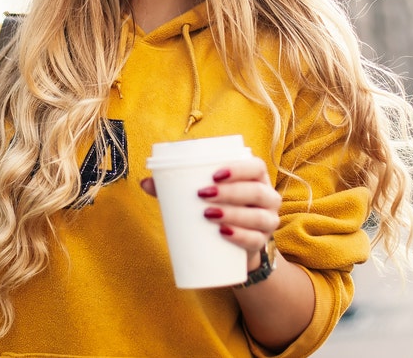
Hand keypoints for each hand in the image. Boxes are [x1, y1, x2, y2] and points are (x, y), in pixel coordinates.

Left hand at [140, 157, 280, 269]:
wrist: (233, 246)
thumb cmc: (217, 209)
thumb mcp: (201, 196)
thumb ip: (175, 188)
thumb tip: (145, 182)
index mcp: (255, 178)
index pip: (255, 166)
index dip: (238, 168)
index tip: (213, 174)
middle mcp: (267, 197)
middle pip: (256, 191)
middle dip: (230, 192)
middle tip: (203, 195)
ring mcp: (267, 221)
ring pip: (258, 216)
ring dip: (234, 214)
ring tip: (208, 214)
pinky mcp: (261, 242)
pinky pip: (256, 240)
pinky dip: (240, 236)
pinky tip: (225, 234)